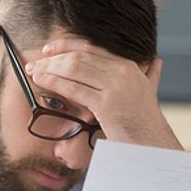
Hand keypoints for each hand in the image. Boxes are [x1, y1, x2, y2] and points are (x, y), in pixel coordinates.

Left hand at [24, 38, 180, 148]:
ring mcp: (116, 86)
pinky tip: (41, 80)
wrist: (155, 145)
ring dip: (49, 68)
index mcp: (130, 66)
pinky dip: (54, 81)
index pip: (92, 47)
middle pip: (80, 56)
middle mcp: (123, 71)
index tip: (49, 49)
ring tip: (33, 71)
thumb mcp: (149, 92)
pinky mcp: (107, 103)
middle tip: (35, 63)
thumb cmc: (147, 123)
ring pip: (74, 68)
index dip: (66, 45)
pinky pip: (74, 88)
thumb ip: (151, 75)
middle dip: (53, 58)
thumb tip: (156, 62)